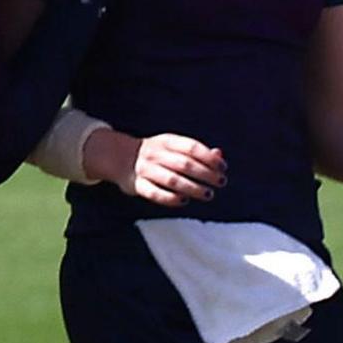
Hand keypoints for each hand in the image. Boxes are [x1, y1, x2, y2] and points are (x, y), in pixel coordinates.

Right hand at [84, 127, 226, 205]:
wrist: (119, 157)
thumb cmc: (157, 154)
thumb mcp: (174, 147)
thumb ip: (197, 152)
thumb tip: (220, 156)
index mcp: (167, 141)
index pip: (192, 147)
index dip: (210, 158)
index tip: (223, 168)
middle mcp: (156, 154)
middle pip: (184, 164)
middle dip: (206, 174)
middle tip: (220, 182)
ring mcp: (145, 169)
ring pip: (172, 180)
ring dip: (192, 188)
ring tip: (208, 194)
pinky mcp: (137, 184)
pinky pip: (154, 193)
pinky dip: (170, 198)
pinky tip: (184, 200)